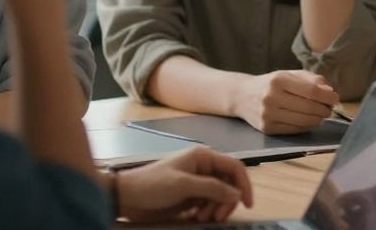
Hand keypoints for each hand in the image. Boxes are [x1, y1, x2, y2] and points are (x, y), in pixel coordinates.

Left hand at [116, 145, 252, 223]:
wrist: (127, 197)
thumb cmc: (152, 185)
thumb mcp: (183, 185)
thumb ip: (212, 188)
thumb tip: (236, 193)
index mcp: (203, 157)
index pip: (234, 167)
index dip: (244, 184)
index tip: (248, 204)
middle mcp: (203, 168)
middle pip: (229, 184)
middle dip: (226, 201)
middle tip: (217, 217)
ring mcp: (197, 183)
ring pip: (220, 196)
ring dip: (215, 209)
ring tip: (201, 218)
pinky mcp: (190, 197)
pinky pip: (209, 204)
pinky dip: (207, 212)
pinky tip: (195, 217)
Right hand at [232, 70, 338, 133]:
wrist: (242, 96)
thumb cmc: (270, 83)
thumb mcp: (289, 74)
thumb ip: (311, 79)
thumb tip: (330, 91)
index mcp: (278, 80)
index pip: (311, 91)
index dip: (327, 96)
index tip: (335, 98)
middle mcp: (271, 97)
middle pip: (309, 107)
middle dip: (324, 109)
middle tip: (329, 108)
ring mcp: (268, 115)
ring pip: (304, 121)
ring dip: (318, 119)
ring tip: (321, 114)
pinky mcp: (267, 129)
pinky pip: (295, 130)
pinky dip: (306, 126)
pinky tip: (309, 120)